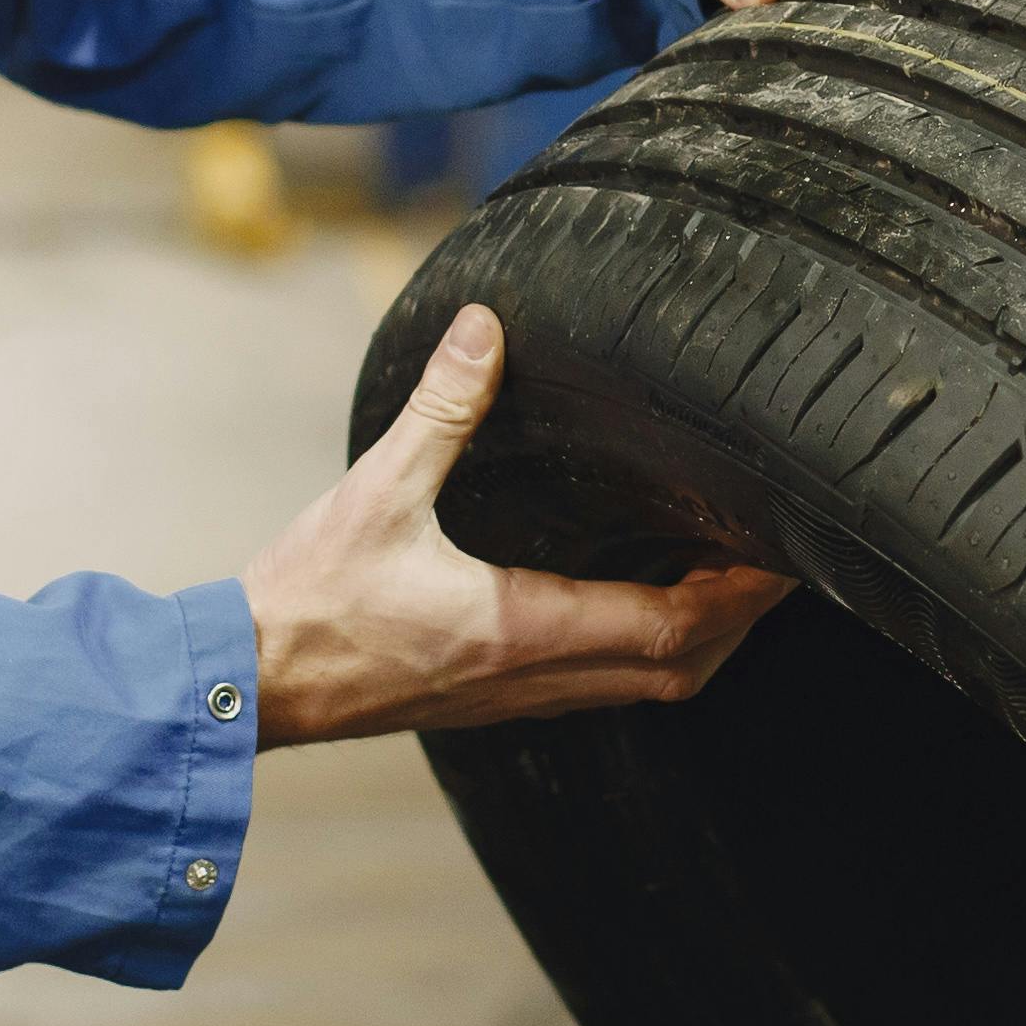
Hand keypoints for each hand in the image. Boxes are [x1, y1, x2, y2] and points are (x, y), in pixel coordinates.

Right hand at [243, 307, 788, 745]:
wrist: (245, 684)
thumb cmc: (307, 602)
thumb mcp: (377, 492)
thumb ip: (442, 407)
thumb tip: (486, 326)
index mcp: (521, 628)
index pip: (672, 625)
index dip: (739, 593)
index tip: (781, 552)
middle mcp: (534, 676)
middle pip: (680, 669)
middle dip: (738, 618)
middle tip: (773, 556)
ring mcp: (516, 697)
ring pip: (645, 686)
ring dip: (698, 638)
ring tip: (726, 575)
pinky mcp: (493, 698)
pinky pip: (601, 686)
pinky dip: (646, 649)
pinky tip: (640, 602)